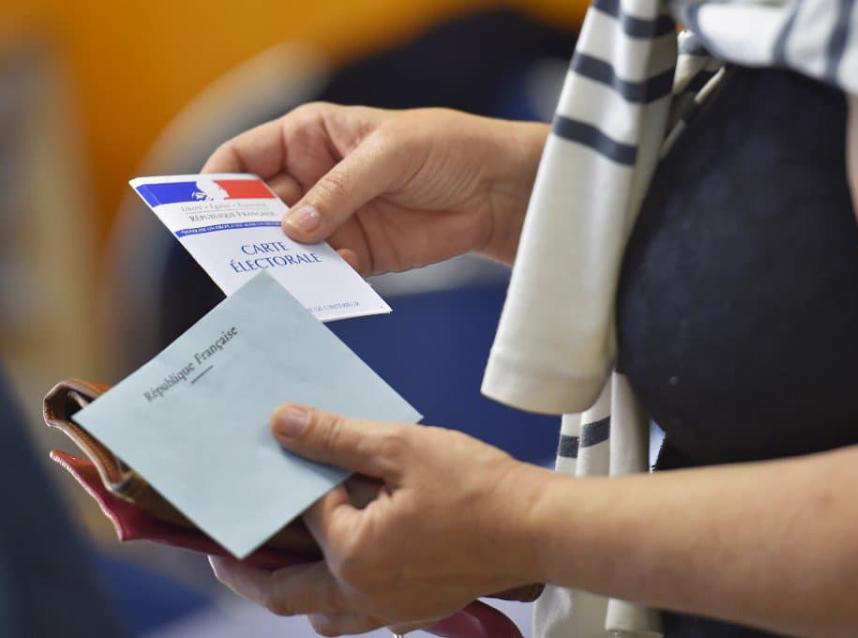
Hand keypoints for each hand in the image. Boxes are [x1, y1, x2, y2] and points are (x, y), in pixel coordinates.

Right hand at [202, 105, 547, 273]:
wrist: (495, 190)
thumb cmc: (444, 148)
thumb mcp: (390, 154)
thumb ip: (340, 189)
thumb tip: (292, 228)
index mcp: (309, 136)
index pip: (244, 157)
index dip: (219, 182)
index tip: (205, 212)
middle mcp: (312, 179)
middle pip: (257, 208)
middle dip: (244, 232)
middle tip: (231, 259)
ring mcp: (334, 219)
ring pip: (287, 245)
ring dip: (279, 263)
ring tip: (273, 281)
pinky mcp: (358, 254)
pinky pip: (324, 273)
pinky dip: (317, 284)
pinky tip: (320, 289)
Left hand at [210, 405, 548, 634]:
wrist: (538, 527)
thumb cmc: (477, 487)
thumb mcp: (401, 448)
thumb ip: (337, 438)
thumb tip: (284, 423)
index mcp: (353, 554)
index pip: (304, 514)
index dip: (297, 478)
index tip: (281, 452)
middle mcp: (364, 594)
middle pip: (287, 594)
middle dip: (249, 576)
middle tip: (222, 556)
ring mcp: (392, 609)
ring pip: (324, 615)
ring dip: (295, 595)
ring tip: (278, 570)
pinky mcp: (418, 609)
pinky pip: (361, 615)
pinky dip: (340, 598)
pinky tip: (349, 569)